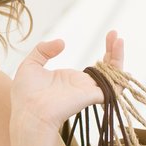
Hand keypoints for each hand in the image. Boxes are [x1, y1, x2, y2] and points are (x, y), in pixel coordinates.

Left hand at [11, 29, 125, 129]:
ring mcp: (89, 91)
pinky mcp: (91, 96)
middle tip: (115, 34)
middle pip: (108, 69)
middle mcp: (84, 86)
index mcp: (72, 79)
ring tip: (119, 40)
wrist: (28, 111)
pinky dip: (119, 76)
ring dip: (118, 58)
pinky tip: (117, 55)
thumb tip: (62, 42)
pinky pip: (113, 89)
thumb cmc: (25, 95)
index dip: (105, 51)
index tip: (109, 35)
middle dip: (114, 51)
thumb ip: (44, 50)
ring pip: (113, 76)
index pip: (96, 66)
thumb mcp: (31, 64)